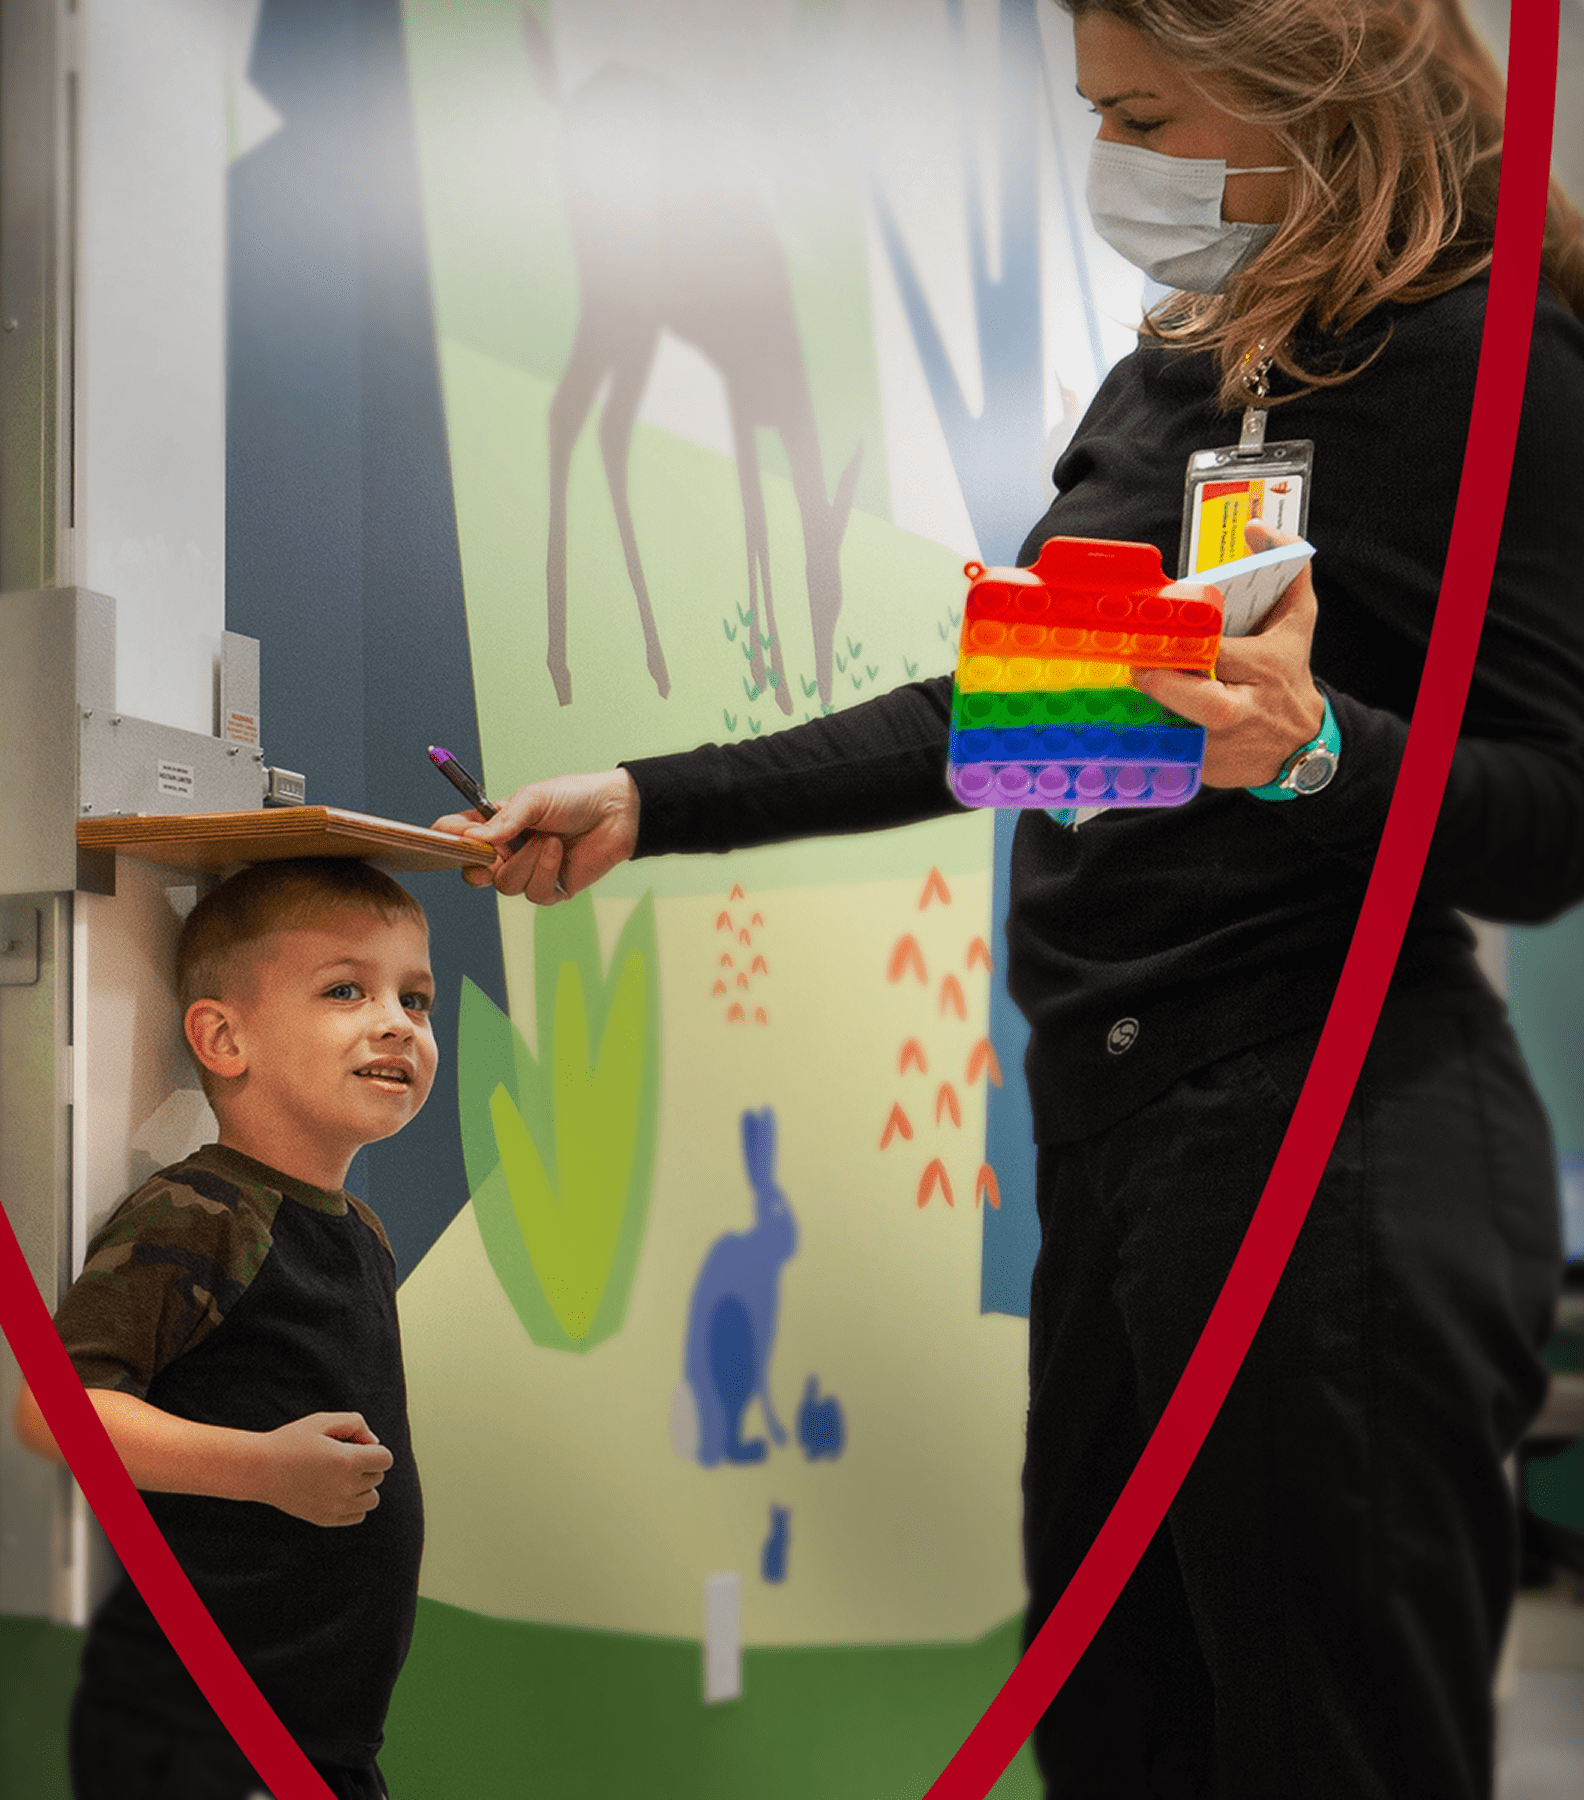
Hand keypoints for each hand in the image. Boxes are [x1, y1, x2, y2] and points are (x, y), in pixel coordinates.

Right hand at [253, 1412, 392, 1527]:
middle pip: (378, 1477)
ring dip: (363, 1487)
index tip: (354, 1446)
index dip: (373, 1450)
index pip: (385, 1459)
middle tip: (338, 1458)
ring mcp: (336, 1506)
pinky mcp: (326, 1520)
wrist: (260, 1469)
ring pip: (372, 1499)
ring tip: (340, 1476)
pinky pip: (358, 1515)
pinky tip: (335, 1491)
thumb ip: (356, 1424)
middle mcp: (346, 1487)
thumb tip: (375, 1443)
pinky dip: (353, 1504)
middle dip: (365, 1466)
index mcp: (348, 1461)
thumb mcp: (324, 1420)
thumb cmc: (292, 1441)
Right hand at [432, 768, 640, 904]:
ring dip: (528, 862)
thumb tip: (472, 839)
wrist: (617, 813)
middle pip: (475, 872)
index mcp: (496, 826)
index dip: (447, 840)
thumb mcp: (534, 799)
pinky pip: (535, 894)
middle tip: (488, 859)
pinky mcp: (551, 888)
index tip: (445, 837)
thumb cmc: (574, 798)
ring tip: (550, 839)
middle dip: (478, 867)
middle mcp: (508, 852)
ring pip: (506, 885)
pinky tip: (559, 852)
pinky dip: (546, 871)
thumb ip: (503, 820)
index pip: (459, 836)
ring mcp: (529, 872)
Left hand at [1132, 521, 1324, 788]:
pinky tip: (1124, 726)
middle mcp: (1249, 711)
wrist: (1302, 745)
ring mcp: (1227, 747)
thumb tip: (1258, 526)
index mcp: (1268, 668)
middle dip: (1168, 688)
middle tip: (1136, 668)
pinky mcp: (1208, 773)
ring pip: (1182, 734)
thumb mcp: (1298, 621)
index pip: (1225, 655)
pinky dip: (1148, 741)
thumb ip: (1289, 568)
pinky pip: (1171, 755)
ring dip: (1150, 717)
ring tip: (1120, 697)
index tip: (1155, 637)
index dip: (1190, 647)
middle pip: (1207, 704)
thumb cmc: (1288, 673)